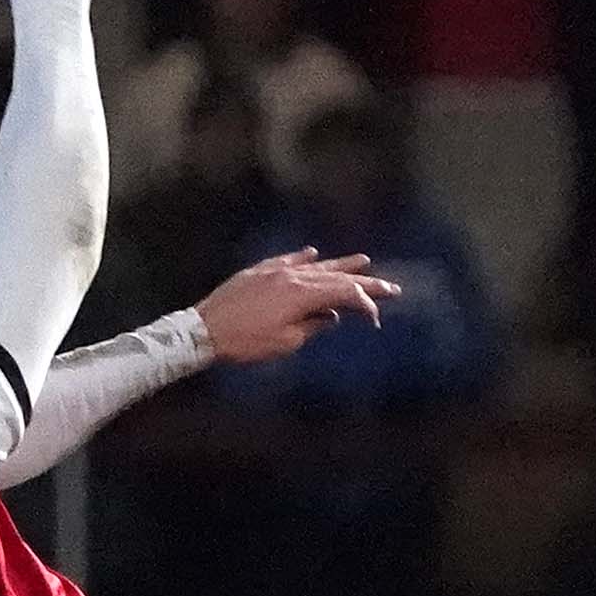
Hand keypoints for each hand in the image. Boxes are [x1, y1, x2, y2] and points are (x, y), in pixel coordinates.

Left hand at [196, 250, 391, 365]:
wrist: (204, 330)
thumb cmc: (245, 342)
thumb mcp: (285, 342)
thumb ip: (312, 326)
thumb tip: (330, 316)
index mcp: (303, 295)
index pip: (345, 294)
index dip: (366, 303)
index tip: (376, 317)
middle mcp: (294, 276)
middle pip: (337, 276)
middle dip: (366, 281)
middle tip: (390, 285)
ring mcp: (275, 270)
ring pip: (315, 265)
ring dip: (340, 264)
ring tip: (363, 260)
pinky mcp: (258, 271)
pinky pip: (288, 259)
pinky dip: (303, 257)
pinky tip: (313, 253)